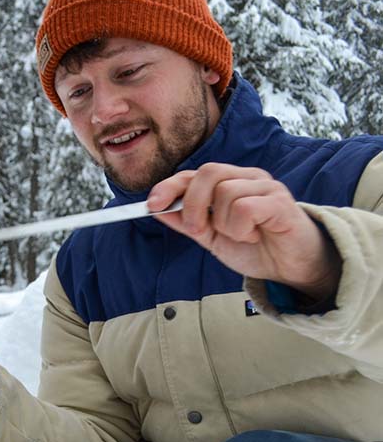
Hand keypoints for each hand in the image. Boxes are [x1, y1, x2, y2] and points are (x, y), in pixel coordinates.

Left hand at [148, 163, 341, 301]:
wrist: (290, 268)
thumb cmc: (255, 247)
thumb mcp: (212, 237)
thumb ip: (186, 222)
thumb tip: (155, 208)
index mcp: (231, 182)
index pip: (194, 174)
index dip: (170, 186)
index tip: (151, 205)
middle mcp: (248, 178)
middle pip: (207, 173)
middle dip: (193, 205)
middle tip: (200, 230)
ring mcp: (267, 187)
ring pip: (225, 193)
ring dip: (224, 224)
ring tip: (242, 234)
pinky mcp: (281, 203)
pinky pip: (244, 207)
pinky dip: (241, 228)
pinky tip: (254, 235)